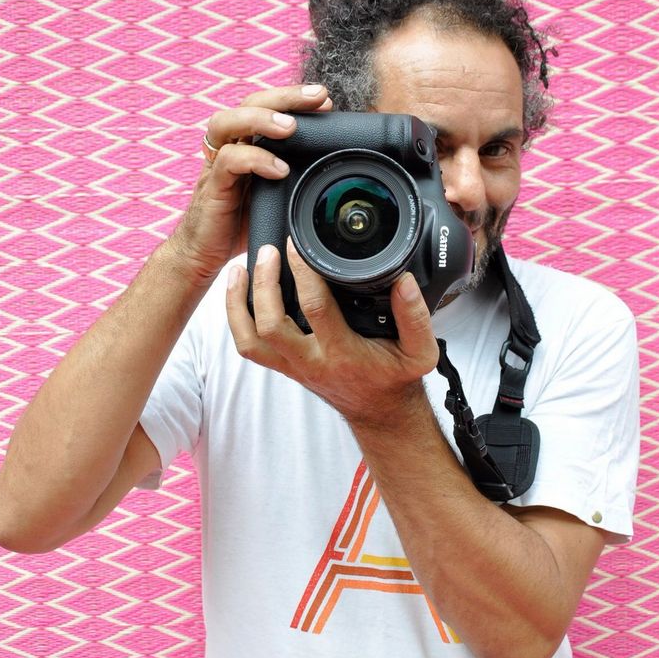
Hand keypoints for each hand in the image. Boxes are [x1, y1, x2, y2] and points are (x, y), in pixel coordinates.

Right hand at [169, 84, 331, 284]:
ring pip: (227, 122)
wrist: (204, 254)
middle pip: (249, 102)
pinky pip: (228, 161)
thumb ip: (295, 178)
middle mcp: (229, 146)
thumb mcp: (276, 196)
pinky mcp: (213, 187)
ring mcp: (217, 165)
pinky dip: (254, 159)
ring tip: (291, 128)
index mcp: (246, 143)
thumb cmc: (242, 223)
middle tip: (317, 96)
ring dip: (262, 119)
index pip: (267, 106)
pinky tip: (279, 169)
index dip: (294, 99)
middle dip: (285, 96)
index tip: (325, 101)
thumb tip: (334, 171)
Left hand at [225, 239, 439, 423]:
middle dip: (263, 284)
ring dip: (237, 304)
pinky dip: (237, 319)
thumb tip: (403, 282)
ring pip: (250, 339)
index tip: (298, 245)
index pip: (314, 308)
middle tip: (268, 251)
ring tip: (238, 269)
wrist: (380, 412)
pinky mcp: (284, 366)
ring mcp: (293, 366)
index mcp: (342, 353)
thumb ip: (416, 317)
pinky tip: (238, 293)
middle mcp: (311, 361)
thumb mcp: (421, 352)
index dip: (302, 272)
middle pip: (270, 324)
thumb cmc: (395, 379)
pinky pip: (250, 346)